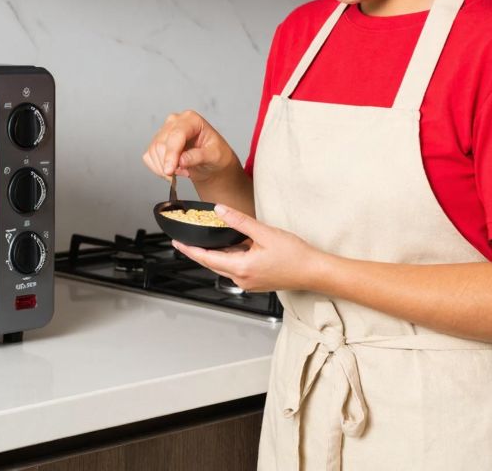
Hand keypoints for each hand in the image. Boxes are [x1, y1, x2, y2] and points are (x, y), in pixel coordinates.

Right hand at [142, 110, 238, 181]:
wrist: (212, 162)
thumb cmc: (216, 154)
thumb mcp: (214, 156)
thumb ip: (198, 156)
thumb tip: (181, 160)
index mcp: (191, 119)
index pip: (176, 134)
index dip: (171, 153)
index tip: (169, 170)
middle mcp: (175, 122)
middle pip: (162, 143)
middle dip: (168, 163)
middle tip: (183, 174)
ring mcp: (164, 131)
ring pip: (153, 151)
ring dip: (164, 167)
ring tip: (182, 171)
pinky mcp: (157, 142)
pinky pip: (149, 157)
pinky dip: (157, 168)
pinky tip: (172, 170)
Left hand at [171, 205, 327, 292]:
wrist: (315, 272)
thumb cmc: (295, 255)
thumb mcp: (265, 233)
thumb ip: (239, 221)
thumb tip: (219, 210)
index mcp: (241, 268)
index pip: (207, 258)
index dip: (189, 250)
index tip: (176, 243)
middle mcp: (242, 279)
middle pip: (212, 264)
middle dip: (197, 253)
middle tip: (183, 242)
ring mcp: (249, 282)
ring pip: (224, 267)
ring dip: (213, 256)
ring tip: (204, 242)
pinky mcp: (256, 282)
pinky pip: (235, 269)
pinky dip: (228, 259)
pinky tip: (230, 248)